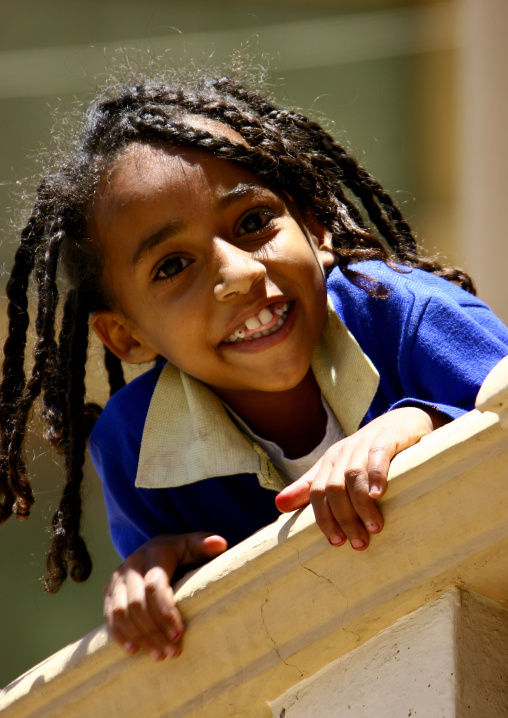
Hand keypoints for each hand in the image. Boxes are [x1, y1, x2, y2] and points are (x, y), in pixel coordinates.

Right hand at [103, 532, 226, 659]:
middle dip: (154, 631)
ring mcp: (118, 577)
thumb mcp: (195, 546)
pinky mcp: (109, 590)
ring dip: (138, 637)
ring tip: (158, 655)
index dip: (165, 612)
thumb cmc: (183, 552)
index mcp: (156, 552)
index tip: (179, 634)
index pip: (154, 585)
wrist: (158, 549)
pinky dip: (120, 634)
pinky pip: (109, 616)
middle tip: (172, 652)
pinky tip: (134, 650)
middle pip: (136, 603)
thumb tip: (219, 544)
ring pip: (120, 612)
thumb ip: (205, 544)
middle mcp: (133, 562)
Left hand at [275, 407, 444, 550]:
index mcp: (329, 462)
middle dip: (344, 518)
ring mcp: (363, 445)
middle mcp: (343, 453)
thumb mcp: (337, 468)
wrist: (400, 423)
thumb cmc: (367, 453)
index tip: (336, 542)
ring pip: (353, 476)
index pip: (316, 492)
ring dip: (362, 506)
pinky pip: (377, 457)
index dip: (324, 518)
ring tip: (373, 528)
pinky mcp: (386, 439)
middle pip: (334, 488)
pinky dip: (376, 477)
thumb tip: (278, 505)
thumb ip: (310, 486)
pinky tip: (379, 495)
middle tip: (359, 542)